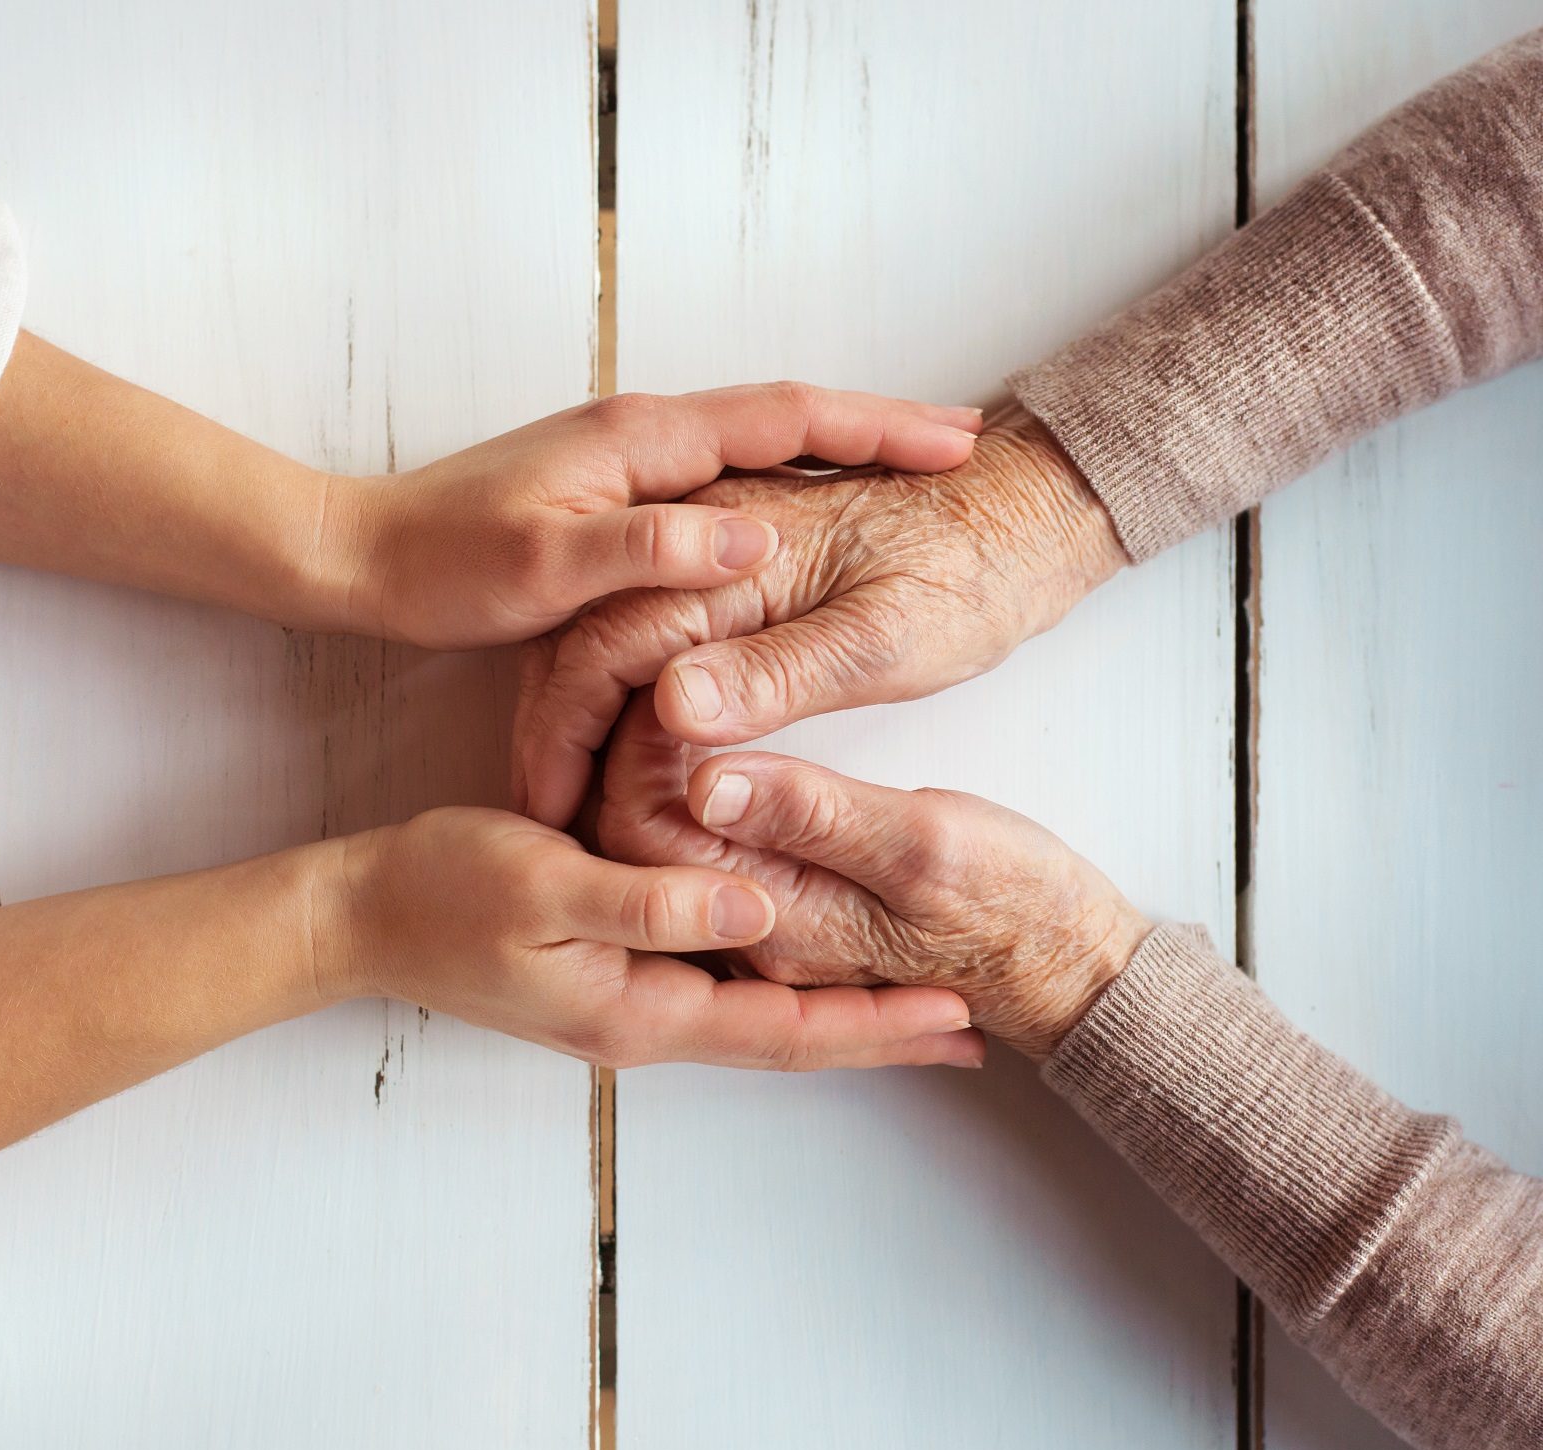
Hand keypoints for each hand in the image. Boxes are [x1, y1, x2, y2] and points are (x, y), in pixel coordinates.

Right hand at [319, 805, 980, 1070]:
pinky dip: (779, 980)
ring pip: (758, 1013)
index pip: (785, 1029)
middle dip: (877, 1034)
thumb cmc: (445, 891)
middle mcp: (645, 1018)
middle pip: (786, 1034)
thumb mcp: (549, 885)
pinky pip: (721, 986)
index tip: (959, 1022)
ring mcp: (628, 999)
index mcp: (640, 1008)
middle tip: (968, 1027)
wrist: (361, 913)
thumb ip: (653, 902)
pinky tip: (804, 956)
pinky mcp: (611, 971)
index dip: (875, 1029)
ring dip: (837, 1010)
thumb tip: (758, 910)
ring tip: (912, 1001)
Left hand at [330, 383, 984, 649]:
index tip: (956, 441)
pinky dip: (785, 482)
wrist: (361, 557)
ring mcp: (630, 462)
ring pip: (760, 445)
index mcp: (643, 440)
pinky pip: (726, 477)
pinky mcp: (613, 495)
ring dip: (836, 450)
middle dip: (877, 426)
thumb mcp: (545, 568)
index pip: (787, 414)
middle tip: (960, 445)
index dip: (877, 428)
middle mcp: (644, 435)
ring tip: (911, 470)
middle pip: (788, 415)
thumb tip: (751, 541)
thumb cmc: (443, 564)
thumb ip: (647, 551)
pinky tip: (809, 512)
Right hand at [514, 401, 1127, 826]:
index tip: (551, 806)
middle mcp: (703, 540)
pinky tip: (625, 755)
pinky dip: (622, 698)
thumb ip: (778, 673)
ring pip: (608, 637)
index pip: (604, 642)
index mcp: (730, 550)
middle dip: (555, 731)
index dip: (565, 731)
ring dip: (580, 717)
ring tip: (569, 801)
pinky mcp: (733, 575)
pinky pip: (649, 635)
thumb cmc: (972, 573)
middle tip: (545, 818)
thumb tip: (669, 708)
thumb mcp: (886, 639)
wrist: (1025, 510)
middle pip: (587, 638)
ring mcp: (713, 551)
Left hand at [593, 693, 1149, 1058]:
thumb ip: (814, 812)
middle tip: (662, 669)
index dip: (636, 748)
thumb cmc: (1015, 904)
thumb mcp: (926, 843)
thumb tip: (705, 779)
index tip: (668, 678)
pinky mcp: (786, 902)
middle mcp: (745, 934)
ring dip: (661, 763)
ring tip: (679, 685)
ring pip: (666, 838)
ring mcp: (762, 922)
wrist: (1069, 962)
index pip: (643, 834)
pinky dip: (694, 782)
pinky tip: (710, 730)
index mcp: (770, 921)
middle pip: (635, 840)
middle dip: (632, 752)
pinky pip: (707, 844)